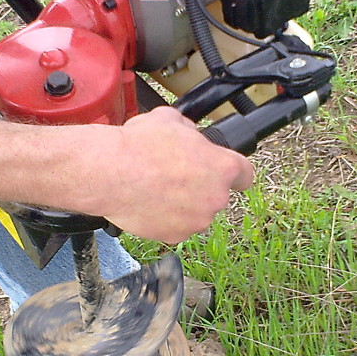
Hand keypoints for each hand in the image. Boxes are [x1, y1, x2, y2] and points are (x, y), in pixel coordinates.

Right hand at [90, 107, 254, 243]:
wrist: (111, 174)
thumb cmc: (140, 146)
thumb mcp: (170, 119)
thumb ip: (188, 129)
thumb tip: (187, 133)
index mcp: (223, 167)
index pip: (245, 174)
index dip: (234, 172)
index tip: (226, 173)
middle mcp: (216, 197)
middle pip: (216, 194)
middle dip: (199, 186)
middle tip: (174, 174)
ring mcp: (196, 220)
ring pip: (195, 212)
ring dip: (182, 203)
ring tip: (156, 188)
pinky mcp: (174, 236)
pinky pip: (175, 227)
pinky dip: (164, 218)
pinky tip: (148, 203)